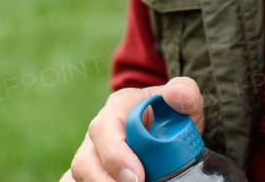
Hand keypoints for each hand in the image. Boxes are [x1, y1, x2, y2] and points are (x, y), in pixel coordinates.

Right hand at [65, 77, 203, 181]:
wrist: (165, 130)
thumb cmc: (171, 116)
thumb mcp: (183, 103)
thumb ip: (186, 92)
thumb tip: (179, 95)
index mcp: (117, 108)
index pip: (104, 128)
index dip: (116, 155)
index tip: (138, 177)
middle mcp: (97, 133)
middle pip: (84, 160)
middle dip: (104, 181)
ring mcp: (90, 155)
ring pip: (77, 175)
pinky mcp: (91, 173)